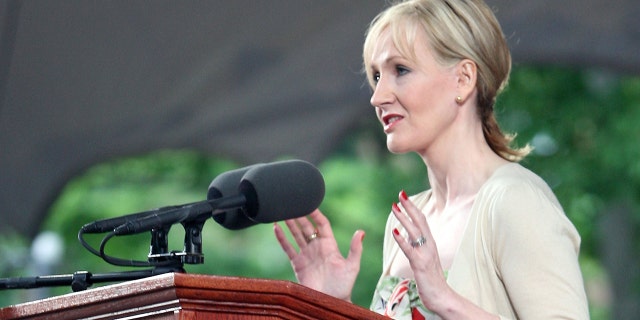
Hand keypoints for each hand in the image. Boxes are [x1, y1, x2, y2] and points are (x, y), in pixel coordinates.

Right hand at [274, 209, 364, 300]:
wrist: (331, 302)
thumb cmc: (344, 285)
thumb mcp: (352, 266)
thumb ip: (355, 249)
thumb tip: (361, 232)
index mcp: (329, 245)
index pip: (322, 224)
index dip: (316, 214)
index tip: (310, 204)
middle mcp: (317, 247)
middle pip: (306, 227)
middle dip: (300, 216)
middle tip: (293, 204)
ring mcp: (306, 254)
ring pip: (296, 235)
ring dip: (290, 224)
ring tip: (283, 212)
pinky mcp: (297, 263)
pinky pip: (288, 248)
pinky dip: (281, 238)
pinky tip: (276, 228)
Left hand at [391, 191, 449, 310]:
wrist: (442, 297)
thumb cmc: (432, 279)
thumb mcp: (424, 259)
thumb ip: (417, 246)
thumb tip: (406, 235)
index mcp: (430, 243)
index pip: (422, 221)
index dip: (413, 208)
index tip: (404, 196)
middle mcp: (429, 245)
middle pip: (420, 221)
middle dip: (410, 207)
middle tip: (400, 194)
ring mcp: (426, 254)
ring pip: (414, 232)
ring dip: (404, 218)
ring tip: (394, 207)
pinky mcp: (420, 264)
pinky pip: (409, 250)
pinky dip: (402, 239)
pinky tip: (394, 231)